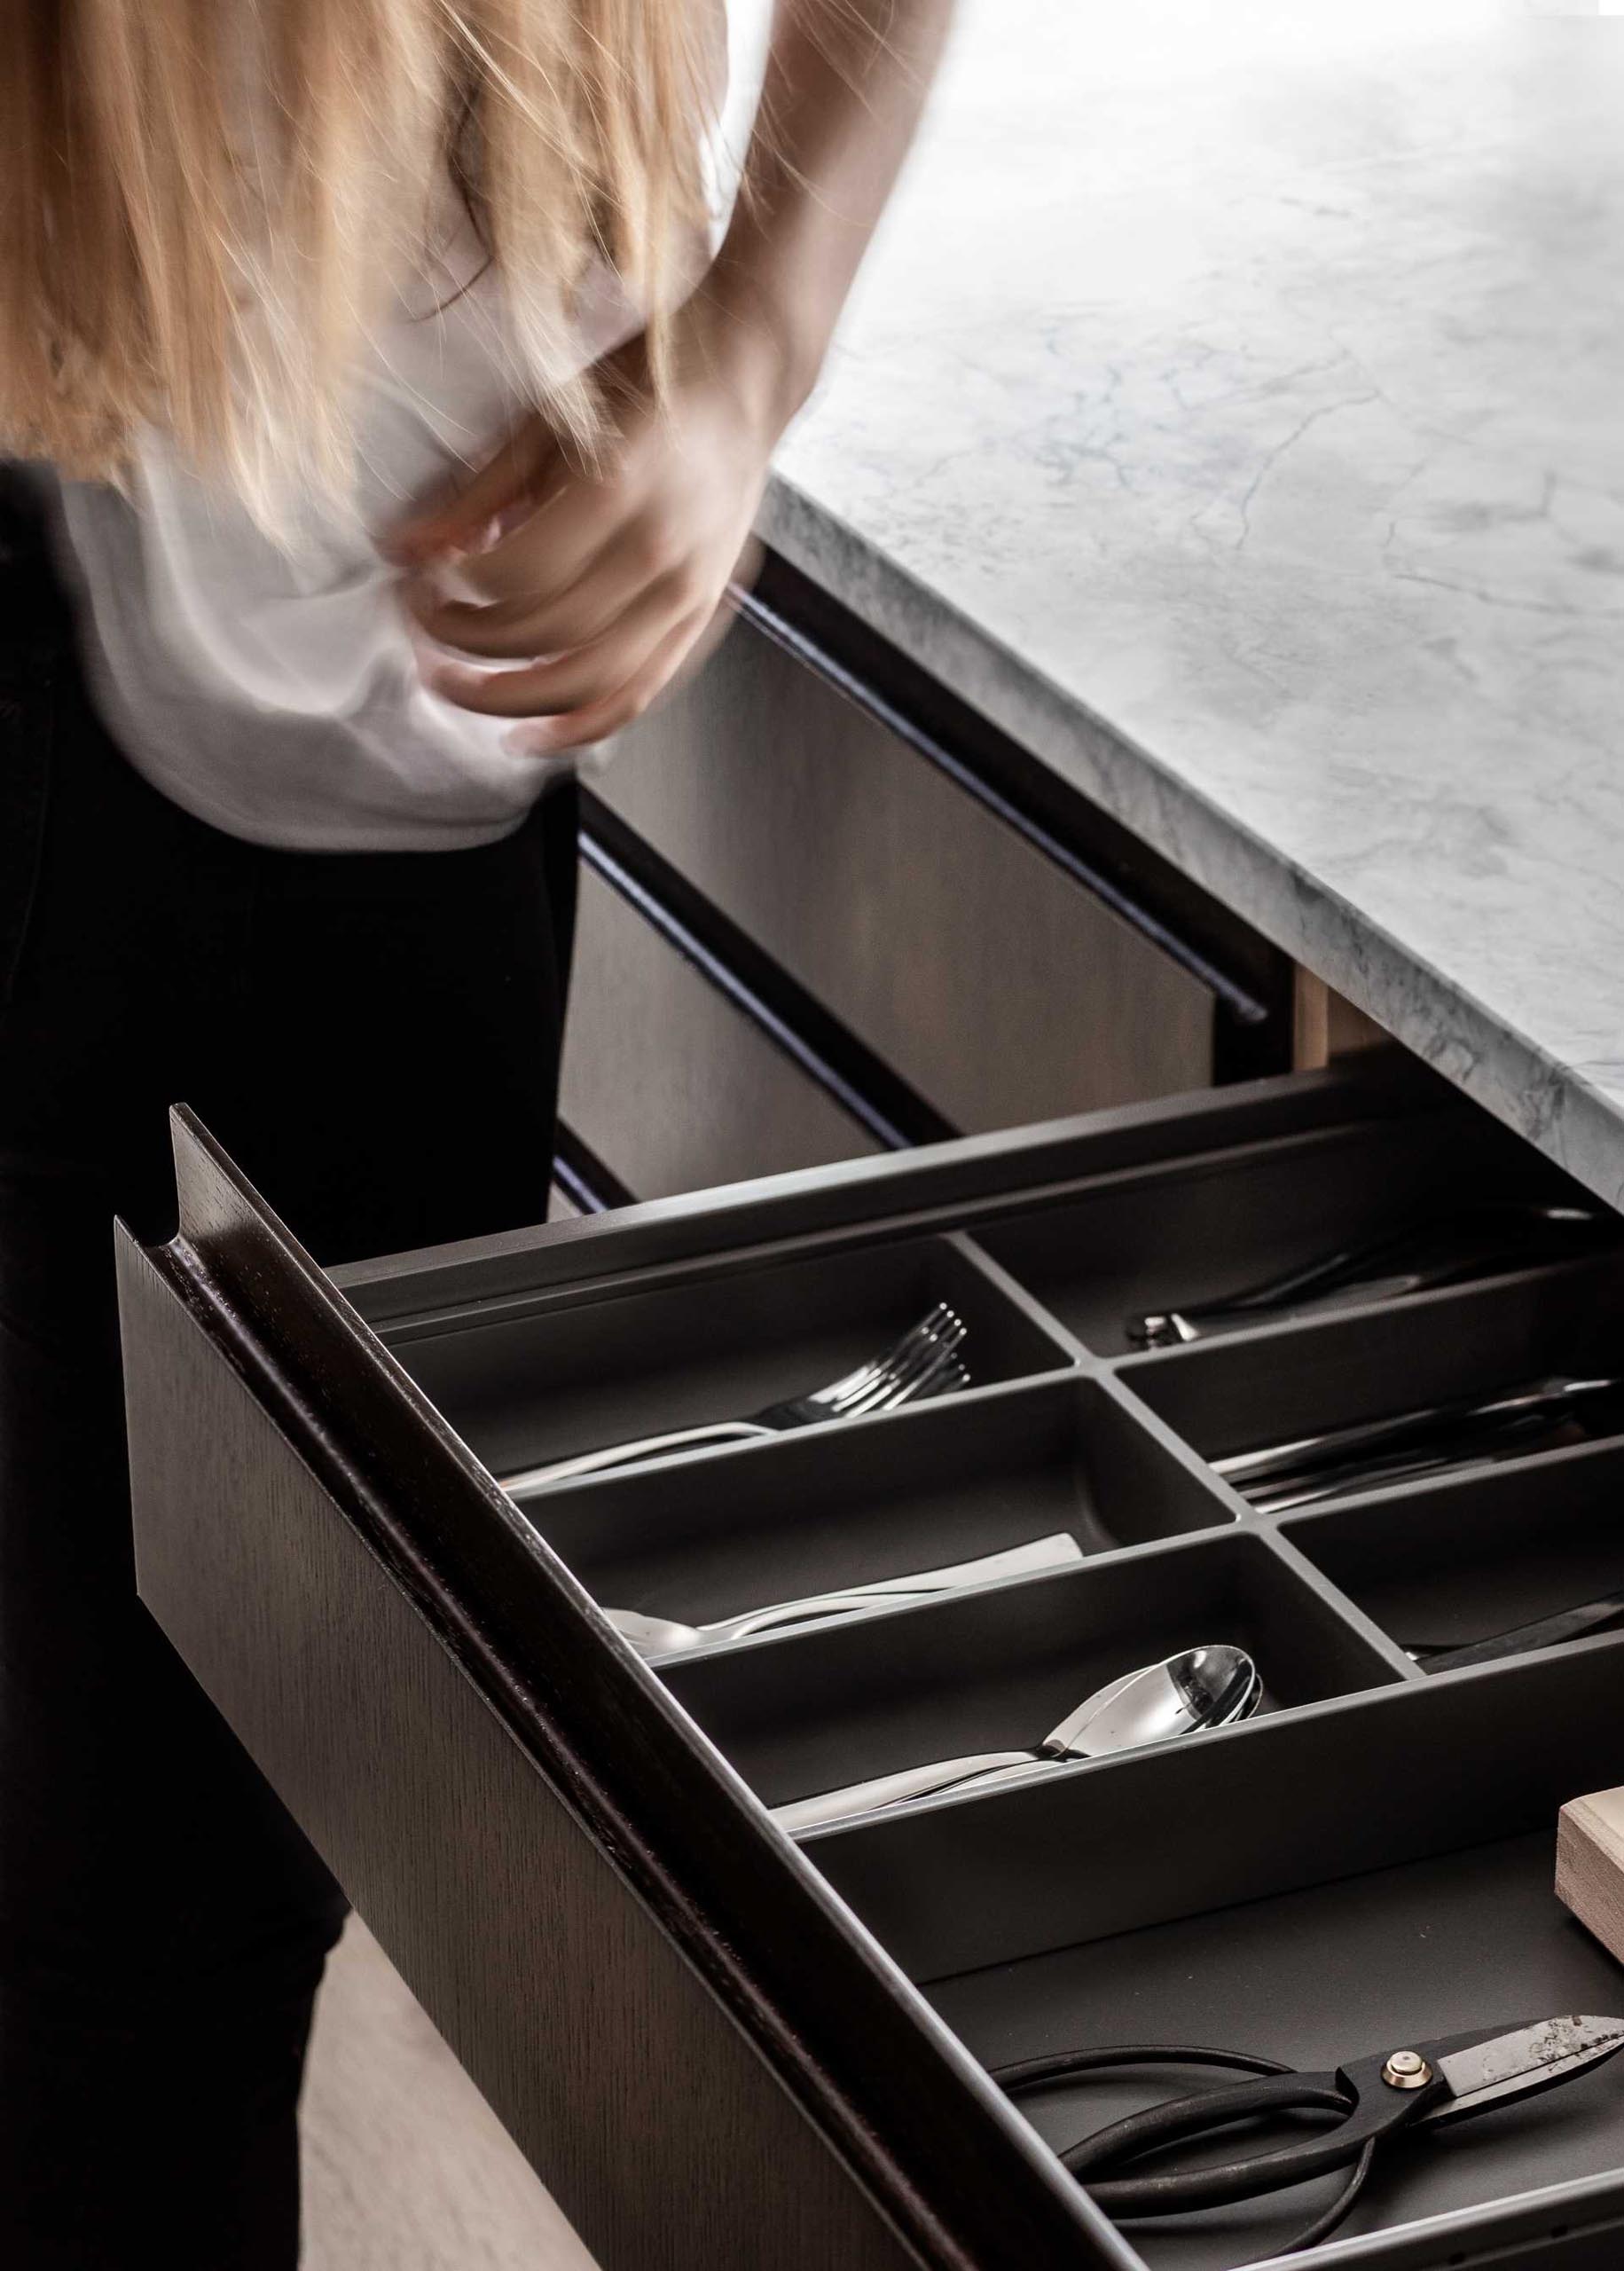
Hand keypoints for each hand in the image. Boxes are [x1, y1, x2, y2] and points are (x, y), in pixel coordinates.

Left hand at [387, 302, 786, 753]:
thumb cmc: (646, 385)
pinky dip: (579, 727)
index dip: (452, 587)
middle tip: (421, 623)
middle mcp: (660, 550)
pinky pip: (637, 695)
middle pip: (545, 634)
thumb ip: (478, 490)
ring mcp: (687, 594)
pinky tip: (527, 734)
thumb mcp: (550, 417)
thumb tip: (403, 548)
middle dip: (466, 640)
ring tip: (453, 684)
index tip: (417, 574)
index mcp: (619, 487)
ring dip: (508, 697)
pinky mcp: (698, 619)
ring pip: (588, 681)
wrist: (745, 383)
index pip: (515, 574)